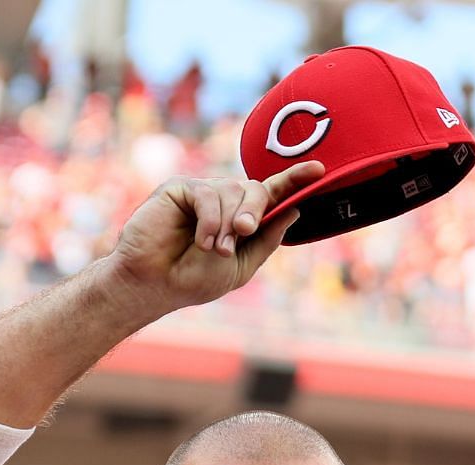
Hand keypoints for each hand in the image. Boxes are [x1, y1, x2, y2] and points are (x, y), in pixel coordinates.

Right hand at [106, 160, 326, 315]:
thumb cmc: (194, 278)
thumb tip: (294, 210)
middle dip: (255, 211)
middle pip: (258, 189)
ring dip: (227, 224)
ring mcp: (204, 192)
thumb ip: (266, 238)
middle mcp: (227, 201)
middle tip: (243, 232)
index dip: (296, 180)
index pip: (275, 194)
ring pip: (233, 191)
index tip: (320, 171)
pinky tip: (201, 240)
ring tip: (213, 249)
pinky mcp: (181, 188)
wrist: (155, 284)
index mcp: (244, 218)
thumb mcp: (242, 264)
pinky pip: (208, 194)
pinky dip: (209, 221)